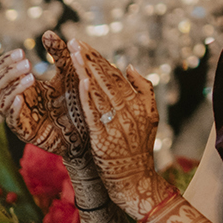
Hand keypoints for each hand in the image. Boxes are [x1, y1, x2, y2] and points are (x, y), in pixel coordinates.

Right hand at [0, 30, 90, 161]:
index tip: (21, 52)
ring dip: (11, 87)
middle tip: (27, 63)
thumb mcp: (69, 73)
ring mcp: (18, 116)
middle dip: (7, 72)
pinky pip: (11, 120)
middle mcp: (15, 100)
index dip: (4, 61)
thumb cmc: (77, 100)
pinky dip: (13, 108)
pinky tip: (22, 98)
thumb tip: (48, 33)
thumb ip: (59, 54)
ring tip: (31, 76)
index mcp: (20, 85)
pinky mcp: (25, 132)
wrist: (88, 129)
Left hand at [69, 39, 167, 220]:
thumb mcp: (150, 116)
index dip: (98, 59)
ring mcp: (117, 123)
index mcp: (138, 103)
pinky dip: (89, 96)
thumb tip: (130, 66)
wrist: (135, 180)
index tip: (83, 45)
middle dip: (88, 59)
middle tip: (74, 42)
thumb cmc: (139, 149)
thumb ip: (144, 90)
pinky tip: (81, 80)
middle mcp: (129, 110)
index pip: (116, 75)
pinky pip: (95, 113)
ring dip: (85, 70)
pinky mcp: (104, 137)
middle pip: (106, 79)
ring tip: (72, 53)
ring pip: (99, 91)